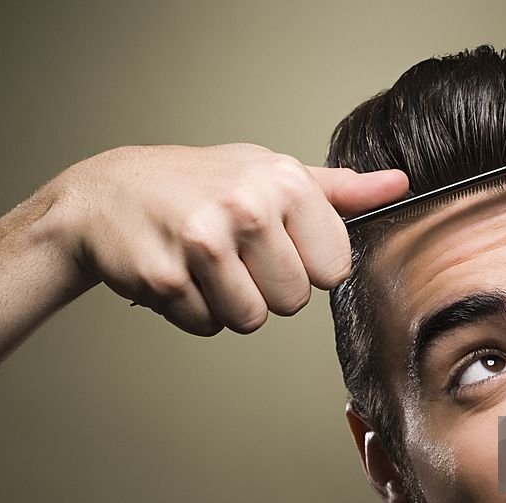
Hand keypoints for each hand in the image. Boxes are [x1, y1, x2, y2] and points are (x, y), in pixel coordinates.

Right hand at [49, 143, 407, 334]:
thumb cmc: (200, 184)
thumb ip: (338, 190)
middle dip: (265, 287)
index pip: (333, 270)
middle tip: (231, 252)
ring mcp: (202, 243)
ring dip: (228, 302)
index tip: (272, 240)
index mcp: (285, 181)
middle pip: (293, 301)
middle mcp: (247, 207)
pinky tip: (177, 272)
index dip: (303, 264)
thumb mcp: (270, 173)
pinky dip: (192, 310)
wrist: (107, 194)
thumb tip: (398, 186)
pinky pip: (206, 326)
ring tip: (204, 263)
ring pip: (250, 320)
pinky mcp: (165, 279)